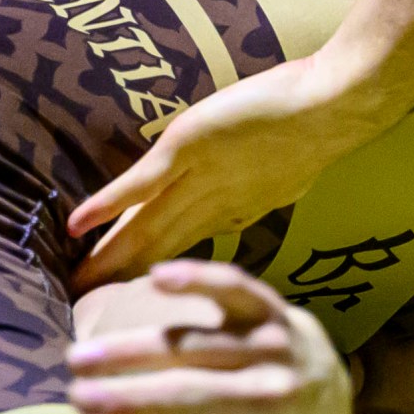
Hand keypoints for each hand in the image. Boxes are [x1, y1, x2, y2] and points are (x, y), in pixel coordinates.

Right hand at [67, 50, 396, 290]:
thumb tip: (241, 204)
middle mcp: (213, 203)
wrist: (336, 104)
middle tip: (90, 310)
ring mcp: (200, 179)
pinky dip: (107, 204)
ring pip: (146, 225)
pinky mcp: (188, 150)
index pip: (183, 246)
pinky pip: (141, 183)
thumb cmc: (319, 120)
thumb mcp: (285, 164)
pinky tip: (77, 226)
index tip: (126, 300)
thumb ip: (255, 187)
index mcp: (233, 208)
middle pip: (159, 246)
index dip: (153, 273)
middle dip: (123, 277)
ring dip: (109, 255)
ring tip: (78, 285)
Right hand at [67, 261, 350, 413]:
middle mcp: (279, 401)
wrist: (331, 395)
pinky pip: (238, 291)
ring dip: (137, 347)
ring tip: (82, 356)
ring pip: (201, 344)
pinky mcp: (273, 311)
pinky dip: (202, 279)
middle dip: (134, 398)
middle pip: (199, 396)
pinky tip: (155, 278)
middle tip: (77, 398)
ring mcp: (277, 351)